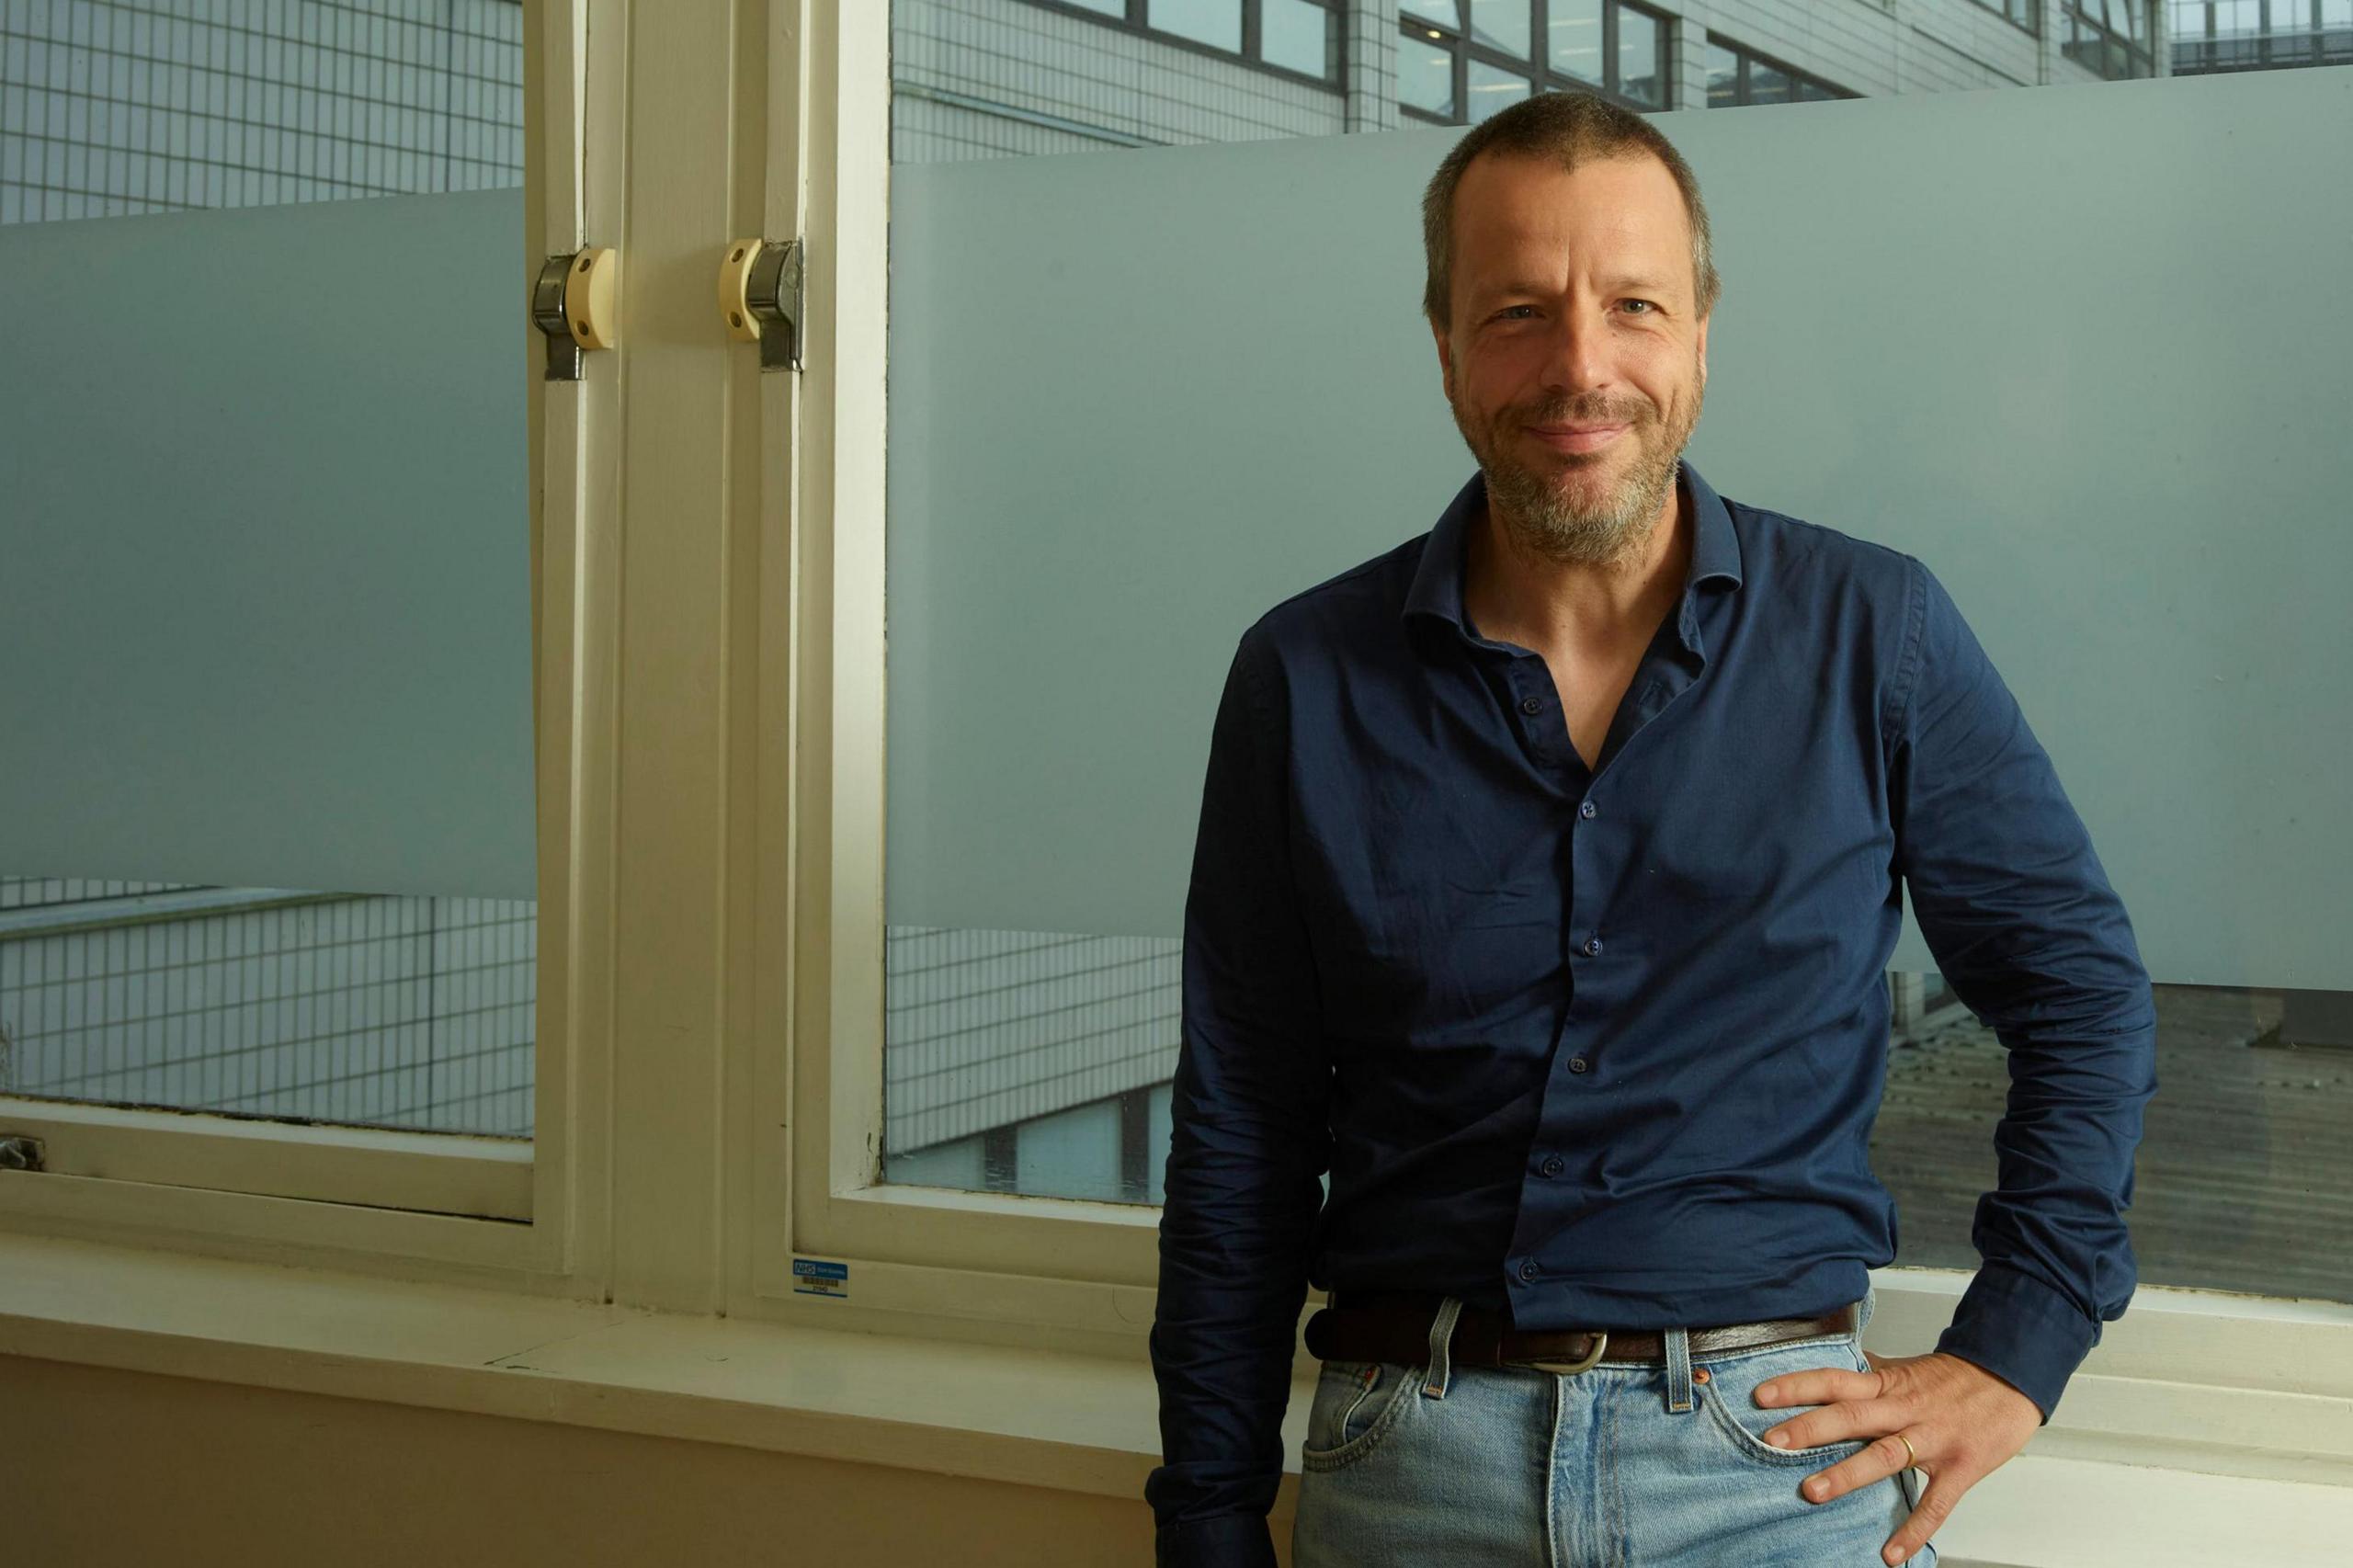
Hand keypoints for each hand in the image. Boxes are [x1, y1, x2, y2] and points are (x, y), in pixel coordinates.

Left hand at [1753, 1348, 2042, 1565]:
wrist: (2012, 1379)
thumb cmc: (1956, 1377)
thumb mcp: (1906, 1368)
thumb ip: (1870, 1374)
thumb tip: (1833, 1368)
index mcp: (1888, 1384)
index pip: (1834, 1380)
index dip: (1797, 1386)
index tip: (1762, 1396)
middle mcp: (1905, 1409)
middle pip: (1851, 1416)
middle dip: (1809, 1429)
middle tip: (1771, 1442)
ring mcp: (1933, 1439)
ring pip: (1884, 1456)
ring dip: (1847, 1474)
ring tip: (1812, 1492)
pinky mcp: (1960, 1468)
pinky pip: (1936, 1503)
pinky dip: (1914, 1529)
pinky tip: (1891, 1553)